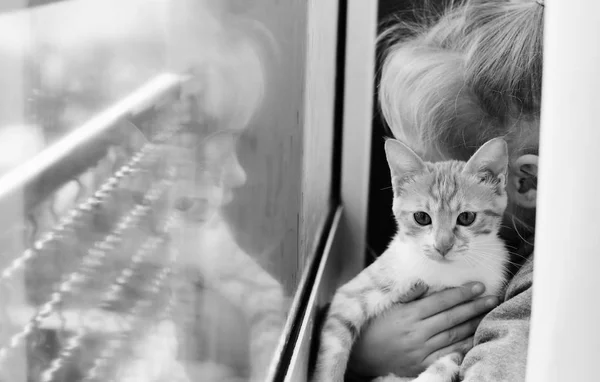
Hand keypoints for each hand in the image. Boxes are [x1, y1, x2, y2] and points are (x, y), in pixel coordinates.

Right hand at [347, 282, 499, 378]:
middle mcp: (417, 332)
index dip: (462, 293)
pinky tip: (475, 337)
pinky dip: (464, 345)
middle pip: (452, 317)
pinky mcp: (422, 364)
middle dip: (474, 306)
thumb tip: (424, 282)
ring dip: (474, 323)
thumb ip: (407, 294)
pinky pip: (448, 354)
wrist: (361, 356)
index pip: (441, 301)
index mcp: (408, 315)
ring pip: (454, 334)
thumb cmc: (374, 327)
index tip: (478, 285)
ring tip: (488, 312)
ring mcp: (421, 350)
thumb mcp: (386, 305)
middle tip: (492, 297)